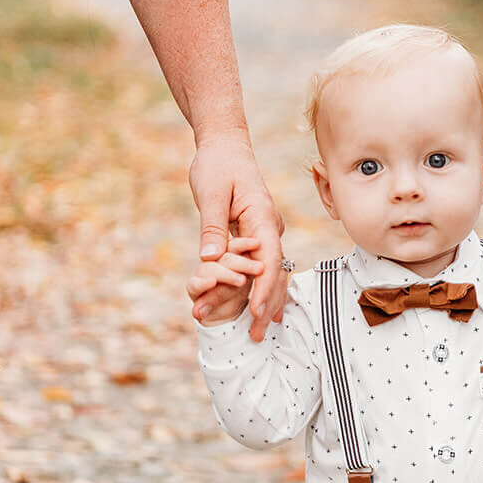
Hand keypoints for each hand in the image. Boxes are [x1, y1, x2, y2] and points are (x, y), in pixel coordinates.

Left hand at [189, 131, 287, 340]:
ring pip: (266, 273)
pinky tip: (257, 313)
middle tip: (256, 336)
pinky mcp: (254, 236)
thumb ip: (213, 227)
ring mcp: (264, 233)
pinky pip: (258, 267)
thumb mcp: (211, 193)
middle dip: (265, 305)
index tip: (255, 312)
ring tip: (255, 333)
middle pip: (272, 272)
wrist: (225, 146)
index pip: (268, 259)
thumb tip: (210, 260)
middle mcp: (269, 228)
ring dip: (260, 302)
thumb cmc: (218, 165)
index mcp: (263, 216)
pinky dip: (256, 290)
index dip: (263, 288)